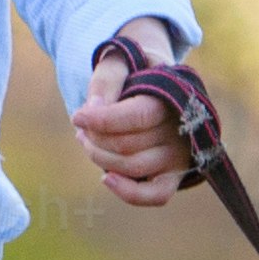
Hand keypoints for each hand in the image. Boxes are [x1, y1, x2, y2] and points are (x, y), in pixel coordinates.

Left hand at [73, 19, 195, 207]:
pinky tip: (106, 178)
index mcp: (171, 99)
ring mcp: (178, 155)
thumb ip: (107, 79)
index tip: (77, 117)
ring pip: (132, 167)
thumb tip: (94, 109)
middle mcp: (181, 129)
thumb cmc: (134, 74)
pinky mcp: (173, 175)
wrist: (156, 87)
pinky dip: (128, 192)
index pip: (136, 116)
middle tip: (82, 124)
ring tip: (85, 139)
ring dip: (99, 157)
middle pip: (126, 144)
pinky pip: (155, 195)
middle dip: (94, 136)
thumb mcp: (119, 63)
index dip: (102, 120)